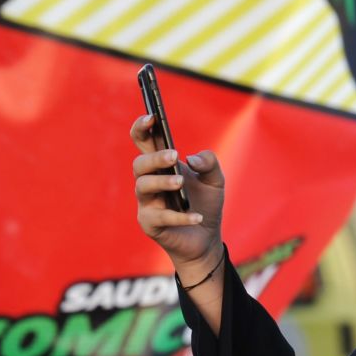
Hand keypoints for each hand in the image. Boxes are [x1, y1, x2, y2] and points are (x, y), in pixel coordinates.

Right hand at [130, 114, 224, 272]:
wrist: (206, 238)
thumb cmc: (204, 204)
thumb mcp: (215, 181)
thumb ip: (209, 163)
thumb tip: (192, 159)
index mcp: (161, 166)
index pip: (143, 141)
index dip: (142, 127)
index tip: (152, 117)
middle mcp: (149, 182)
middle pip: (139, 164)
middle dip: (155, 158)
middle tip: (174, 156)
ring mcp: (147, 203)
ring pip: (143, 187)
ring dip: (162, 182)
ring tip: (181, 183)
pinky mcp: (150, 224)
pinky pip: (160, 218)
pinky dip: (180, 217)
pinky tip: (197, 216)